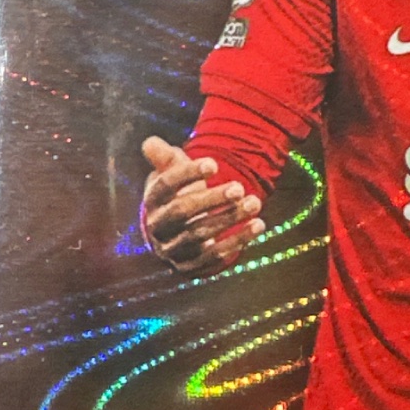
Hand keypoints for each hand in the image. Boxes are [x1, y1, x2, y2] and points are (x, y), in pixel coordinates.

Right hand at [140, 136, 264, 274]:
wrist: (176, 234)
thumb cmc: (179, 194)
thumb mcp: (170, 173)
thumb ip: (164, 157)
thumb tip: (150, 143)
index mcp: (152, 201)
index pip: (165, 186)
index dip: (188, 174)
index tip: (214, 164)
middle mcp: (158, 228)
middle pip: (182, 212)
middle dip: (211, 199)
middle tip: (238, 187)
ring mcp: (173, 250)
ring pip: (200, 235)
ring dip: (229, 218)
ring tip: (255, 202)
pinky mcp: (191, 267)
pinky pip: (214, 256)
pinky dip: (237, 241)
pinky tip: (258, 225)